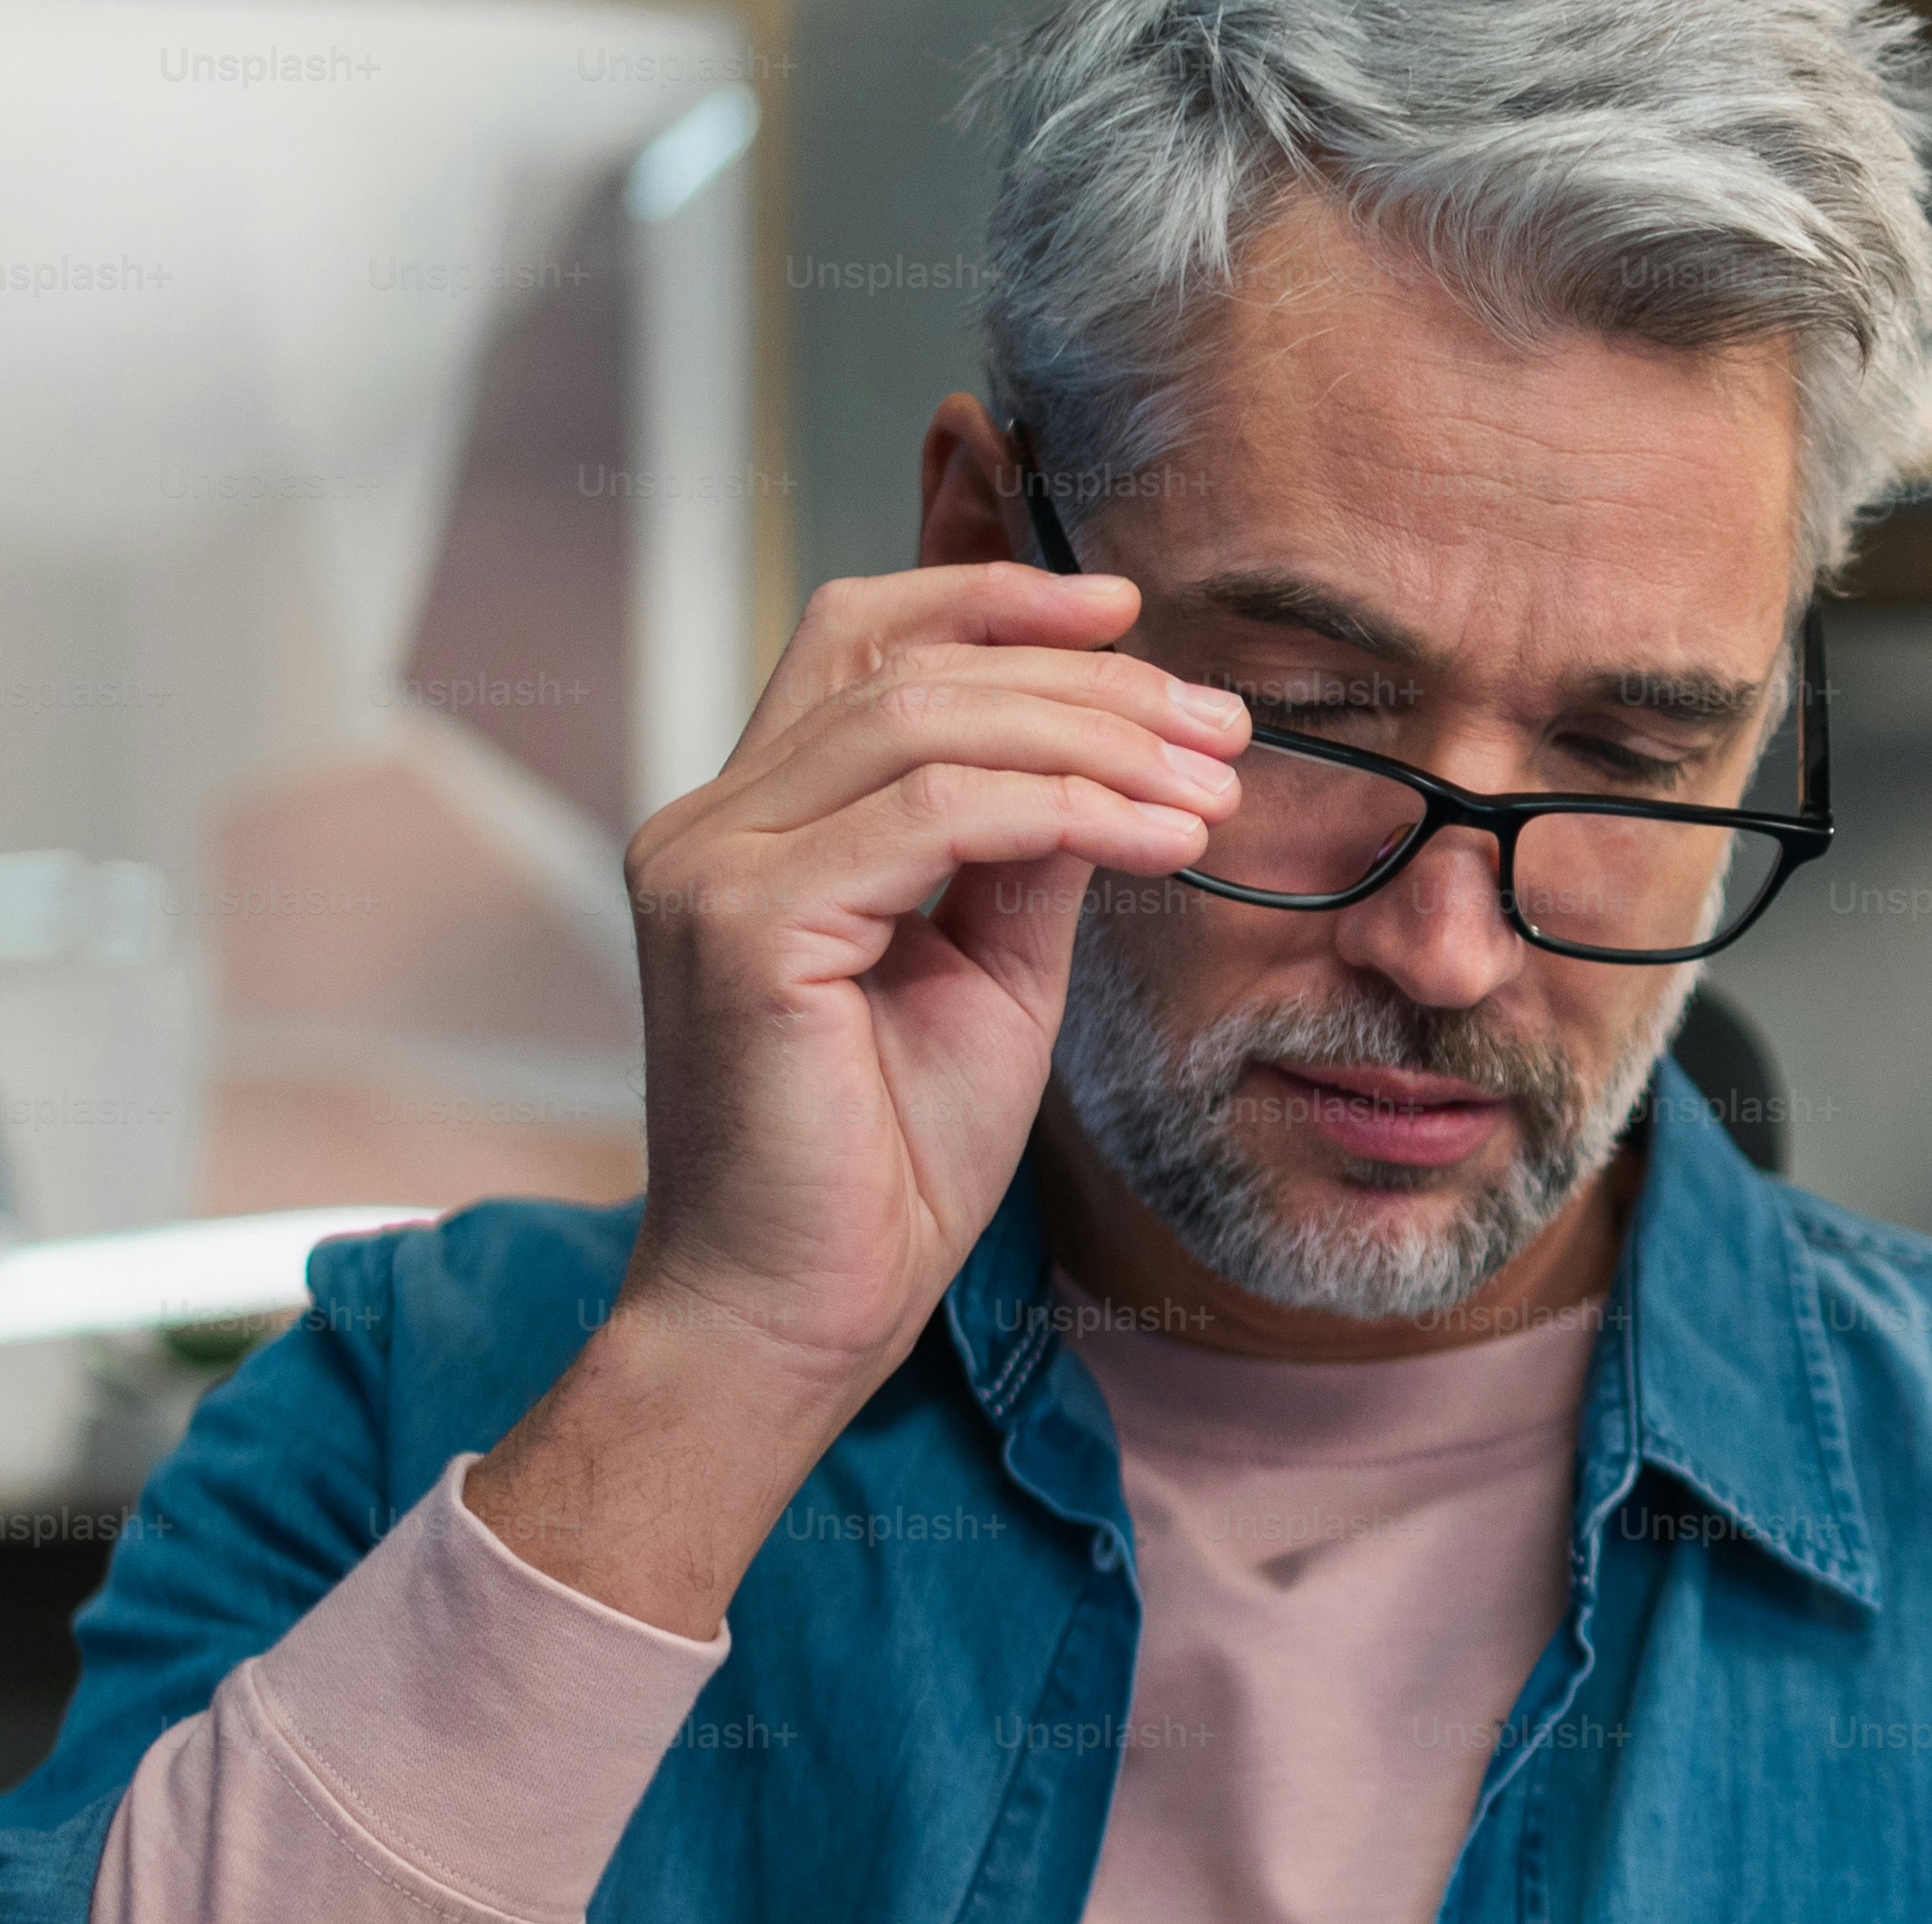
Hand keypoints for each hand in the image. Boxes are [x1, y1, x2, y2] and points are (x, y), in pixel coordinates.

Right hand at [473, 562, 1247, 1630]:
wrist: (798, 1315)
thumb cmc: (885, 1166)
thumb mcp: (988, 975)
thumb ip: (1028, 854)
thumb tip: (1118, 751)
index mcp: (754, 824)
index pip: (860, 641)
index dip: (993, 600)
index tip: (1135, 617)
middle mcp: (708, 823)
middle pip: (904, 663)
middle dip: (1086, 680)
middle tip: (1223, 724)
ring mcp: (710, 865)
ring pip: (924, 721)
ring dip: (1097, 738)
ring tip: (1214, 782)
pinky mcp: (742, 926)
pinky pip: (932, 814)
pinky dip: (1065, 808)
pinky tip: (1159, 837)